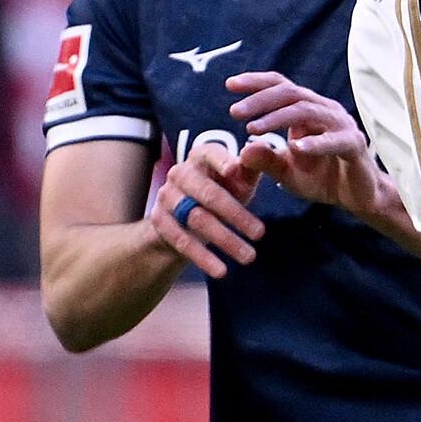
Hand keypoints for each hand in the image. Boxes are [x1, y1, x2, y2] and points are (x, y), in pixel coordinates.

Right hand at [147, 142, 263, 277]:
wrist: (188, 216)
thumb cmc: (224, 189)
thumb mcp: (240, 178)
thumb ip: (252, 166)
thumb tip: (260, 151)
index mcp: (201, 155)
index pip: (210, 153)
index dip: (222, 161)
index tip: (236, 171)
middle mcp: (180, 172)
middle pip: (208, 193)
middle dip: (235, 214)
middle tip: (261, 233)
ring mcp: (167, 196)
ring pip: (196, 219)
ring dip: (224, 239)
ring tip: (249, 257)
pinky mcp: (159, 221)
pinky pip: (181, 240)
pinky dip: (202, 257)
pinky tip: (221, 271)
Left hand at [227, 71, 401, 224]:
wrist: (357, 197)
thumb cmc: (322, 178)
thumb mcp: (286, 172)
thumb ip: (266, 161)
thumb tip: (242, 150)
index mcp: (308, 110)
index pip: (281, 86)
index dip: (256, 82)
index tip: (229, 84)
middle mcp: (325, 110)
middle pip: (290, 93)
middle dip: (260, 100)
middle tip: (234, 112)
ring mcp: (341, 125)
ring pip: (306, 111)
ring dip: (277, 118)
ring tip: (252, 129)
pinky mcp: (355, 144)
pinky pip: (334, 140)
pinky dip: (314, 143)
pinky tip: (294, 148)